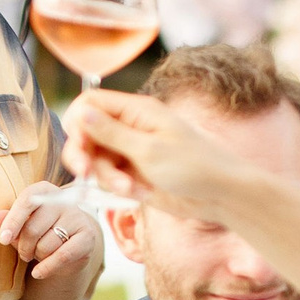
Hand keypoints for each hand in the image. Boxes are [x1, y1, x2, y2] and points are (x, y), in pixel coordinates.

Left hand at [0, 181, 103, 283]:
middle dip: (24, 247)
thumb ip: (9, 221)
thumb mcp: (22, 226)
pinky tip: (38, 273)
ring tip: (38, 255)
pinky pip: (62, 255)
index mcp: (44, 190)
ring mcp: (78, 217)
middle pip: (34, 228)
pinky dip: (47, 267)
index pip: (27, 201)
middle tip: (24, 253)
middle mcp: (63, 200)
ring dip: (37, 256)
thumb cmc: (40, 232)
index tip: (3, 240)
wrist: (69, 246)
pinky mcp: (88, 236)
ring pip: (46, 245)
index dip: (13, 222)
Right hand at [63, 91, 238, 219]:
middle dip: (83, 155)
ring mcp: (130, 151)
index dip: (78, 122)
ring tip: (130, 188)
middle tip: (85, 173)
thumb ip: (112, 133)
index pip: (90, 103)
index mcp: (136, 111)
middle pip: (86, 134)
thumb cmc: (194, 167)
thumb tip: (81, 113)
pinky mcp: (133, 173)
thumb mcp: (150, 150)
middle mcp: (130, 127)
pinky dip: (118, 188)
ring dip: (106, 177)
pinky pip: (110, 178)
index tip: (81, 144)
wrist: (220, 196)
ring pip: (96, 160)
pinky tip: (140, 193)